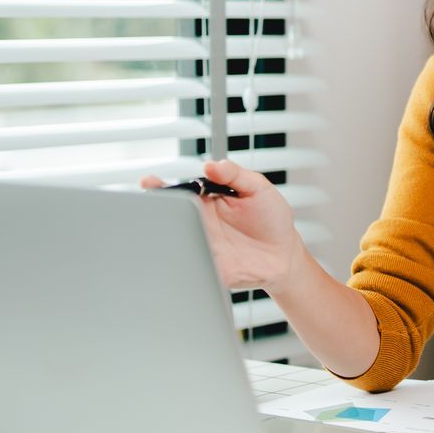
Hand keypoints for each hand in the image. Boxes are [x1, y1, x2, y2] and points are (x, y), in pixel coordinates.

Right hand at [141, 159, 305, 293]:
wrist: (284, 253)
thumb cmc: (271, 217)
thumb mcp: (258, 188)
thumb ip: (235, 174)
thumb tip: (212, 165)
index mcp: (208, 200)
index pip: (180, 191)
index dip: (161, 187)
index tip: (149, 182)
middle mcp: (200, 222)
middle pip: (171, 216)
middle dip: (155, 211)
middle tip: (153, 206)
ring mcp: (202, 245)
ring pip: (175, 240)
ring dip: (164, 236)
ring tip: (158, 228)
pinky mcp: (209, 267)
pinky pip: (190, 265)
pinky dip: (181, 262)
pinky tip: (176, 256)